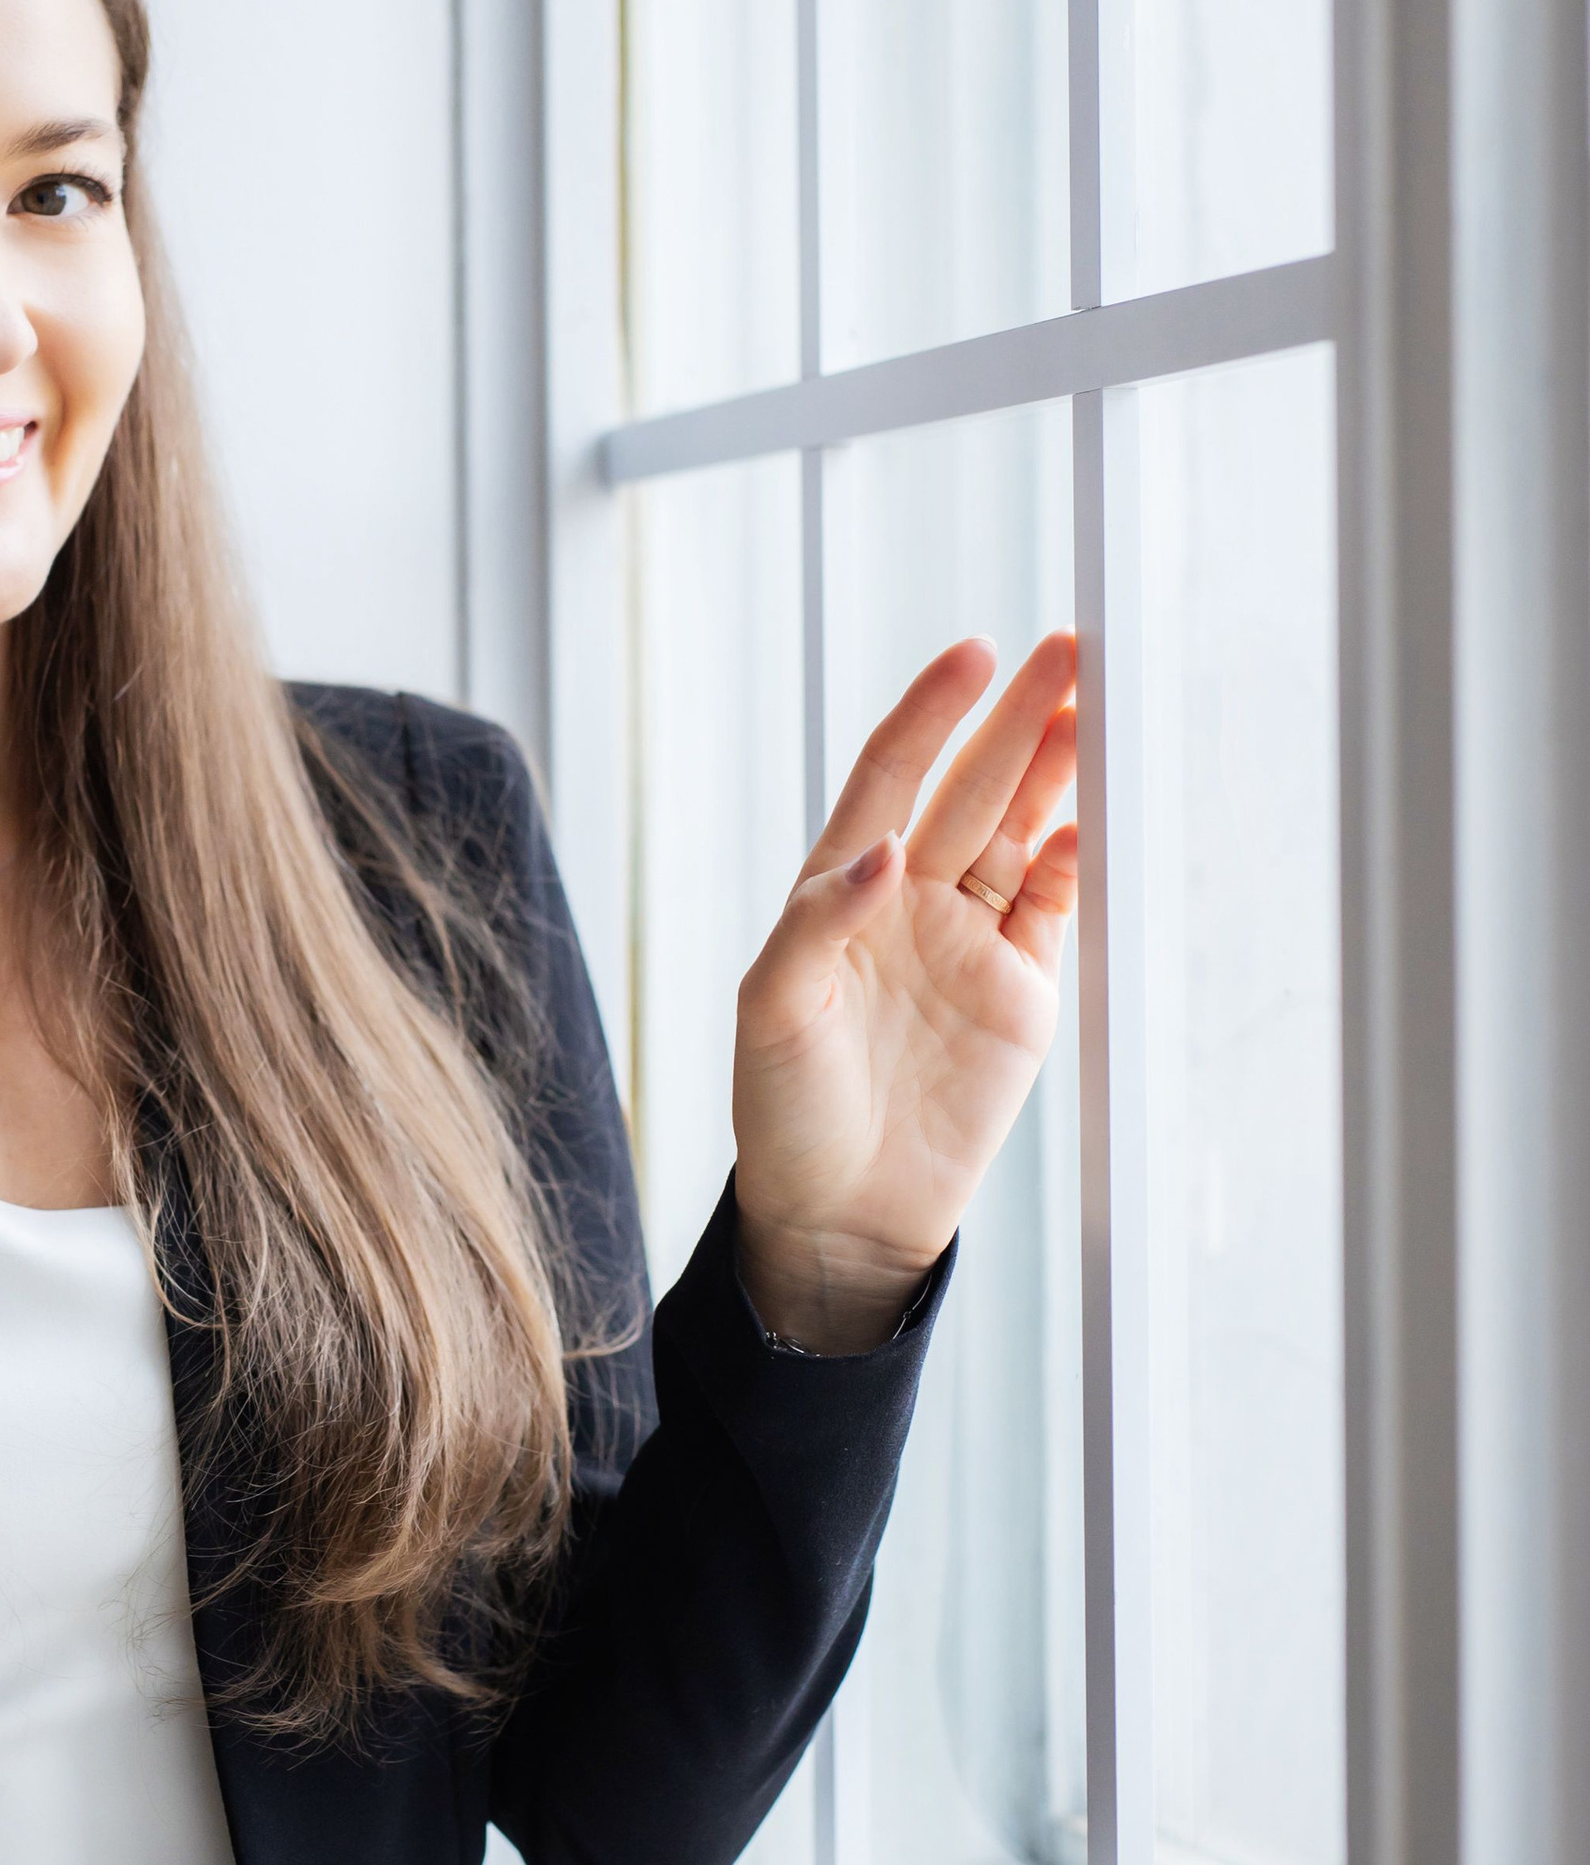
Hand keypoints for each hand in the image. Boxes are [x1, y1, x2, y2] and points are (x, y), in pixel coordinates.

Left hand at [731, 631, 1079, 1350]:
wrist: (839, 1214)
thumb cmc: (783, 1112)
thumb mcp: (772, 1013)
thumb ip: (819, 923)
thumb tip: (886, 848)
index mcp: (838, 892)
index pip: (890, 777)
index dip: (930, 714)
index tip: (971, 654)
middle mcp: (907, 904)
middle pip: (970, 789)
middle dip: (1015, 719)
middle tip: (1070, 649)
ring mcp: (968, 945)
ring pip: (1021, 834)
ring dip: (1055, 773)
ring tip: (1092, 706)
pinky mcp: (1018, 996)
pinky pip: (1053, 911)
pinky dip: (1076, 864)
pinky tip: (1092, 819)